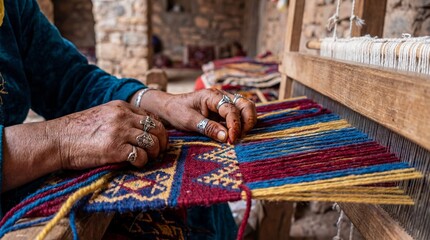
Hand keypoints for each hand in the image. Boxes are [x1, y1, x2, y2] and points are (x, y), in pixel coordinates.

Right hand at [3, 100, 167, 190]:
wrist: (58, 140)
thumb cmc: (79, 131)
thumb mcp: (103, 115)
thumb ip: (122, 117)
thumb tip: (142, 128)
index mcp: (121, 107)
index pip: (151, 117)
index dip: (159, 131)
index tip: (158, 141)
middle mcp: (123, 117)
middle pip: (157, 129)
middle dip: (162, 142)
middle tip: (159, 152)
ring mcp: (119, 132)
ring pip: (152, 142)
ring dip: (153, 153)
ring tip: (148, 159)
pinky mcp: (114, 149)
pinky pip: (140, 156)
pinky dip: (142, 162)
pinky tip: (136, 164)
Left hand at [137, 89, 256, 142]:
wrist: (168, 107)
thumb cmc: (177, 111)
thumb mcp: (189, 121)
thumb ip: (208, 128)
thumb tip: (226, 137)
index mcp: (211, 96)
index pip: (231, 109)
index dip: (234, 125)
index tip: (232, 140)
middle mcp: (221, 96)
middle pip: (245, 105)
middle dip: (247, 121)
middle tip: (239, 138)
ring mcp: (224, 102)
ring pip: (246, 108)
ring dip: (247, 122)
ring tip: (239, 137)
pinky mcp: (224, 110)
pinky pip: (240, 114)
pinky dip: (243, 123)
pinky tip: (237, 134)